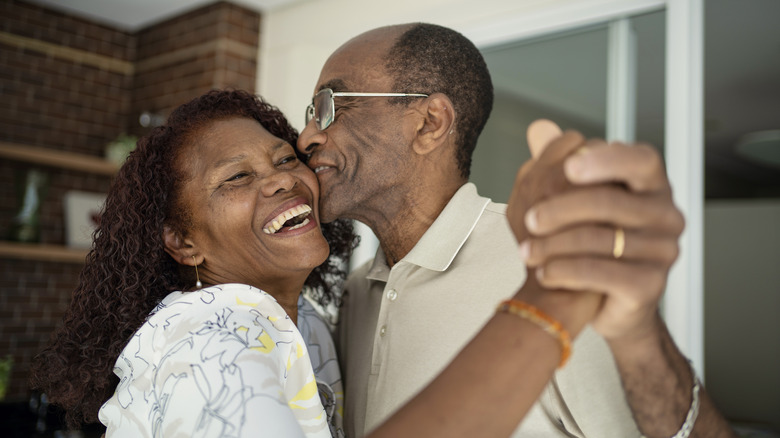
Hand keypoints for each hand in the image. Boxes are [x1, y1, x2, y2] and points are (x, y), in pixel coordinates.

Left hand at [514, 120, 684, 341]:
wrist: (608, 301)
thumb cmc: (593, 243)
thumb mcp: (574, 198)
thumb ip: (558, 162)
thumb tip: (539, 128)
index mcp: (651, 186)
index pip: (641, 160)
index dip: (607, 160)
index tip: (568, 167)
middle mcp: (666, 215)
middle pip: (612, 201)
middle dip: (562, 208)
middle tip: (528, 219)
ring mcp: (663, 252)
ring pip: (601, 240)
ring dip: (554, 245)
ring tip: (525, 252)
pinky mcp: (650, 286)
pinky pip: (603, 273)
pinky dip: (566, 271)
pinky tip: (544, 272)